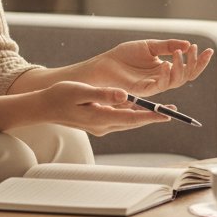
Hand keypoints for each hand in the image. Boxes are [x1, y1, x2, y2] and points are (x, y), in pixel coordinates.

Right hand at [35, 81, 170, 136]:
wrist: (43, 107)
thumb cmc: (60, 96)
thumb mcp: (81, 91)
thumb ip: (104, 94)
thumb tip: (125, 95)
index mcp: (101, 118)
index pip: (132, 118)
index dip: (151, 116)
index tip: (167, 114)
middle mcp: (103, 125)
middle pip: (134, 121)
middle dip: (153, 117)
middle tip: (172, 112)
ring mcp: (100, 125)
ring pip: (128, 121)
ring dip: (144, 115)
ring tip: (161, 110)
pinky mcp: (98, 122)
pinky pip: (120, 118)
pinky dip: (132, 113)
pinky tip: (139, 107)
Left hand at [84, 39, 212, 97]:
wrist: (105, 64)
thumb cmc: (124, 56)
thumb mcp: (150, 46)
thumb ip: (168, 46)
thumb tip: (188, 44)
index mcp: (164, 68)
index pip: (186, 67)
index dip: (198, 61)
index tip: (208, 50)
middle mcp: (162, 78)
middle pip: (186, 76)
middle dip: (195, 65)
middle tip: (198, 51)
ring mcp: (154, 85)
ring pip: (176, 81)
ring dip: (182, 67)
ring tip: (182, 53)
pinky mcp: (144, 90)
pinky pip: (161, 85)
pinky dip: (167, 75)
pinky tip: (168, 63)